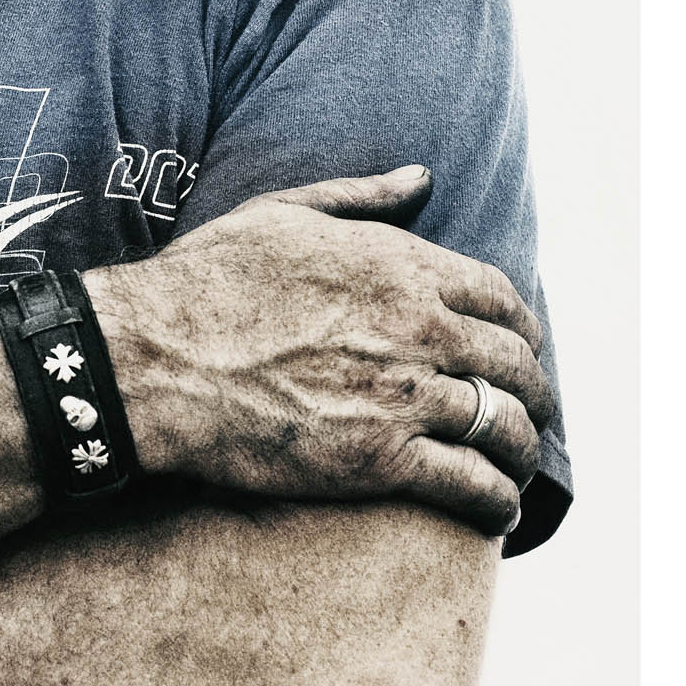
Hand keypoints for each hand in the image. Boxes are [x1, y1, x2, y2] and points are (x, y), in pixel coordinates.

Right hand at [85, 166, 550, 536]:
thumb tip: (421, 177)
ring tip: (518, 465)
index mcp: (401, 264)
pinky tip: (498, 509)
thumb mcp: (282, 212)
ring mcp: (404, 395)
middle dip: (534, 391)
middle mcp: (418, 325)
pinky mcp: (381, 461)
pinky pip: (473, 484)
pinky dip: (497, 500)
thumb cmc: (205, 281)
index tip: (521, 348)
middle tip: (530, 411)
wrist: (151, 360)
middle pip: (516, 364)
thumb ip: (361, 196)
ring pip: (507, 426)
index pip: (501, 296)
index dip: (522, 327)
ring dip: (523, 449)